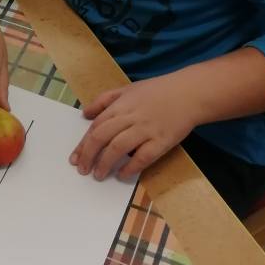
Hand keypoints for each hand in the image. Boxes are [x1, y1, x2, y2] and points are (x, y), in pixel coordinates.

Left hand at [70, 74, 198, 181]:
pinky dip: (130, 167)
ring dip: (105, 163)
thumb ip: (104, 100)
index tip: (75, 157)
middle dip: (89, 155)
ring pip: (118, 147)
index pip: (96, 126)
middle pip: (102, 137)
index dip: (83, 143)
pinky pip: (143, 157)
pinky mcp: (162, 141)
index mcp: (120, 105)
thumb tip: (85, 114)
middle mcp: (130, 117)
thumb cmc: (157, 91)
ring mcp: (146, 129)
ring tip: (98, 175)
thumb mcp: (127, 89)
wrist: (189, 93)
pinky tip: (122, 175)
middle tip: (82, 170)